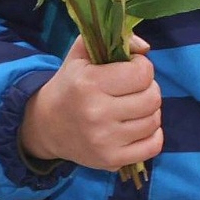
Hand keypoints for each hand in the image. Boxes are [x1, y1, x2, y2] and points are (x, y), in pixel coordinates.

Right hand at [20, 36, 162, 171]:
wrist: (46, 126)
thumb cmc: (70, 86)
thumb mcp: (81, 55)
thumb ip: (112, 39)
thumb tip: (145, 48)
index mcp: (89, 84)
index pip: (142, 73)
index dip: (142, 67)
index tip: (131, 70)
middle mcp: (97, 113)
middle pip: (152, 98)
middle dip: (148, 89)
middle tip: (133, 90)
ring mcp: (105, 140)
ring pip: (154, 121)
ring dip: (149, 112)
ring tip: (133, 108)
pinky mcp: (111, 160)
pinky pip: (153, 146)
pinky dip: (152, 135)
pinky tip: (137, 127)